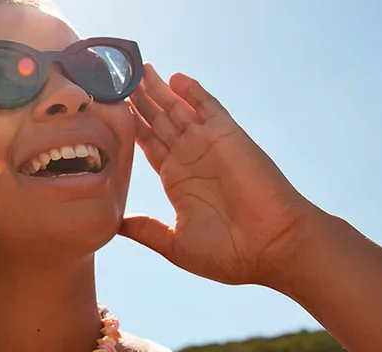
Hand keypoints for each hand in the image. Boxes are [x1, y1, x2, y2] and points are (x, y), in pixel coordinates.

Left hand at [115, 64, 322, 286]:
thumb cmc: (229, 253)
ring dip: (158, 90)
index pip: (148, 144)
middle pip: (158, 121)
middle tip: (118, 77)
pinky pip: (208, 106)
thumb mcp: (176, 244)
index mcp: (177, 181)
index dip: (130, 127)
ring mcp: (208, 145)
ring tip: (138, 69)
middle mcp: (190, 158)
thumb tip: (116, 224)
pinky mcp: (227, 135)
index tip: (109, 109)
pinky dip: (193, 91)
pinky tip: (175, 77)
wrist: (272, 246)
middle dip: (139, 101)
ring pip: (177, 108)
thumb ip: (147, 230)